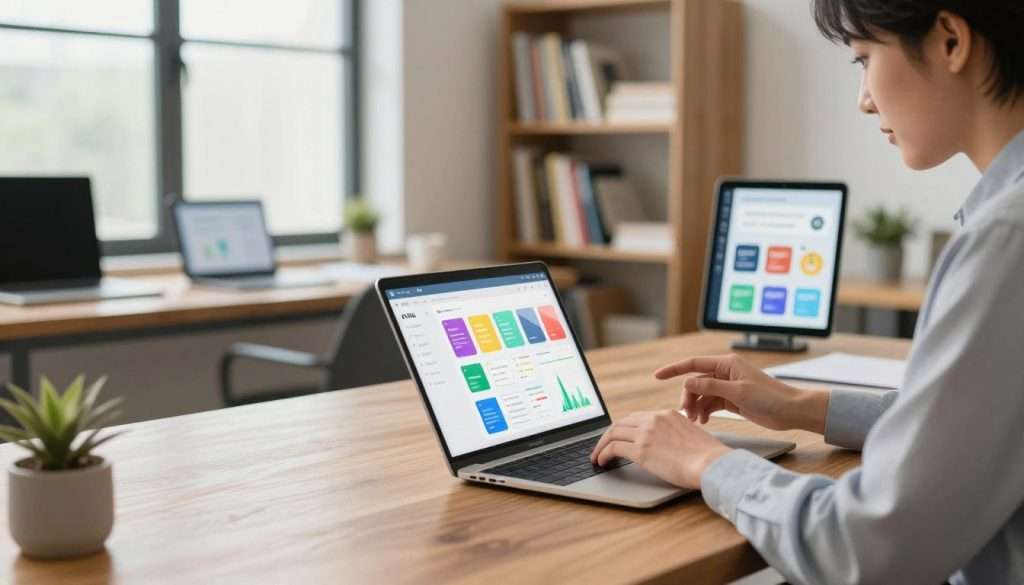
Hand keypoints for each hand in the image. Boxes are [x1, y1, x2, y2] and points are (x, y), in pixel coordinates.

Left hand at [589, 410, 731, 488]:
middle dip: (608, 434)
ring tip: (597, 456)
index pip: (637, 417)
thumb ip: (675, 435)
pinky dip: (603, 454)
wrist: (712, 464)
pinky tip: (602, 462)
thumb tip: (666, 447)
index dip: (623, 427)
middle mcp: (654, 420)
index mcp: (667, 414)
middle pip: (621, 422)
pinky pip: (613, 448)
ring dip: (601, 445)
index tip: (617, 436)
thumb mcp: (690, 436)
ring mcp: (646, 433)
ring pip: (613, 433)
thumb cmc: (708, 457)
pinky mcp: (641, 449)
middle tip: (602, 446)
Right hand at [655, 354, 828, 432]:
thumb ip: (710, 386)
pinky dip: (705, 411)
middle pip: (696, 382)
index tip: (657, 376)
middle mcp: (725, 373)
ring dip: (696, 406)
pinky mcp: (732, 399)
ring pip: (702, 394)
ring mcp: (728, 386)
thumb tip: (687, 382)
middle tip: (687, 413)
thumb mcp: (738, 392)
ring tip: (696, 420)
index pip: (693, 363)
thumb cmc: (770, 398)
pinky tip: (704, 421)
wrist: (791, 411)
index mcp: (726, 364)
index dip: (674, 369)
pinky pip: (711, 403)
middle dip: (688, 397)